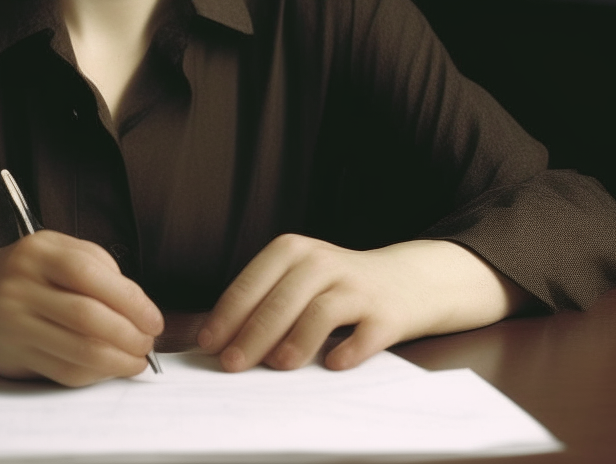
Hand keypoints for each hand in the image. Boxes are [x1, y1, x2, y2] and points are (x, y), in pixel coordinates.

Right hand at [0, 230, 162, 386]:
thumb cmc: (9, 272)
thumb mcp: (45, 249)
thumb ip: (90, 262)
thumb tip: (135, 301)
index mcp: (37, 250)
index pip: (93, 274)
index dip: (132, 300)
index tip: (153, 317)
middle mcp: (22, 285)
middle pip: (89, 316)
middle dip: (130, 335)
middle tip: (149, 343)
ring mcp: (13, 322)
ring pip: (78, 349)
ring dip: (117, 360)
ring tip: (136, 360)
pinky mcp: (9, 355)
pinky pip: (61, 370)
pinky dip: (92, 374)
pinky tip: (107, 369)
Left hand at [197, 235, 528, 372]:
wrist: (405, 280)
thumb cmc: (336, 284)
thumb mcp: (296, 279)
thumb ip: (260, 301)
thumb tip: (212, 335)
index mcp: (292, 250)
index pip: (252, 282)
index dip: (228, 314)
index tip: (209, 342)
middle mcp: (322, 261)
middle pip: (281, 299)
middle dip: (253, 334)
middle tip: (233, 364)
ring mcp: (357, 286)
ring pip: (320, 312)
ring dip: (296, 341)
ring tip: (278, 365)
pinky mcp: (387, 312)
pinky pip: (366, 333)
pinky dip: (348, 350)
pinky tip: (333, 365)